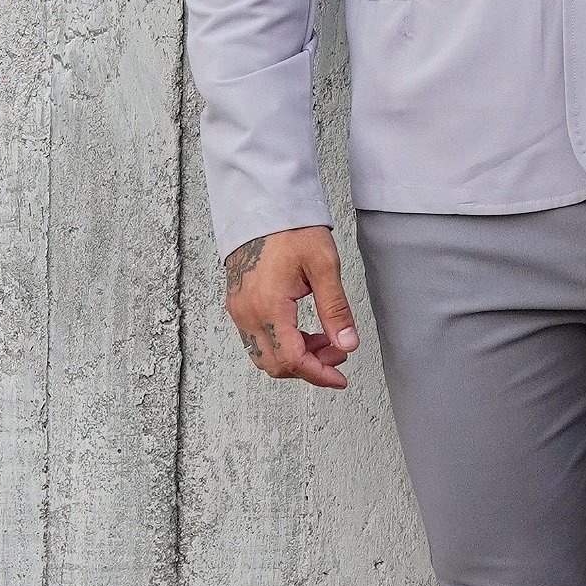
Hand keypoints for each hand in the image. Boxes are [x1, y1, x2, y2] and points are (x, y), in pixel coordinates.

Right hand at [223, 226, 359, 387]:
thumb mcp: (324, 266)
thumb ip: (335, 309)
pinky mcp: (238, 305)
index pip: (292, 359)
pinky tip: (305, 332)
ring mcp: (239, 311)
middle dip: (310, 367)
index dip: (319, 374)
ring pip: (265, 356)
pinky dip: (283, 345)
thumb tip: (347, 344)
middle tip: (338, 352)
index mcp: (268, 306)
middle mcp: (247, 313)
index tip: (340, 378)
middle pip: (276, 365)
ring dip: (296, 358)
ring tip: (325, 340)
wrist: (263, 207)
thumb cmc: (292, 229)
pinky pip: (258, 340)